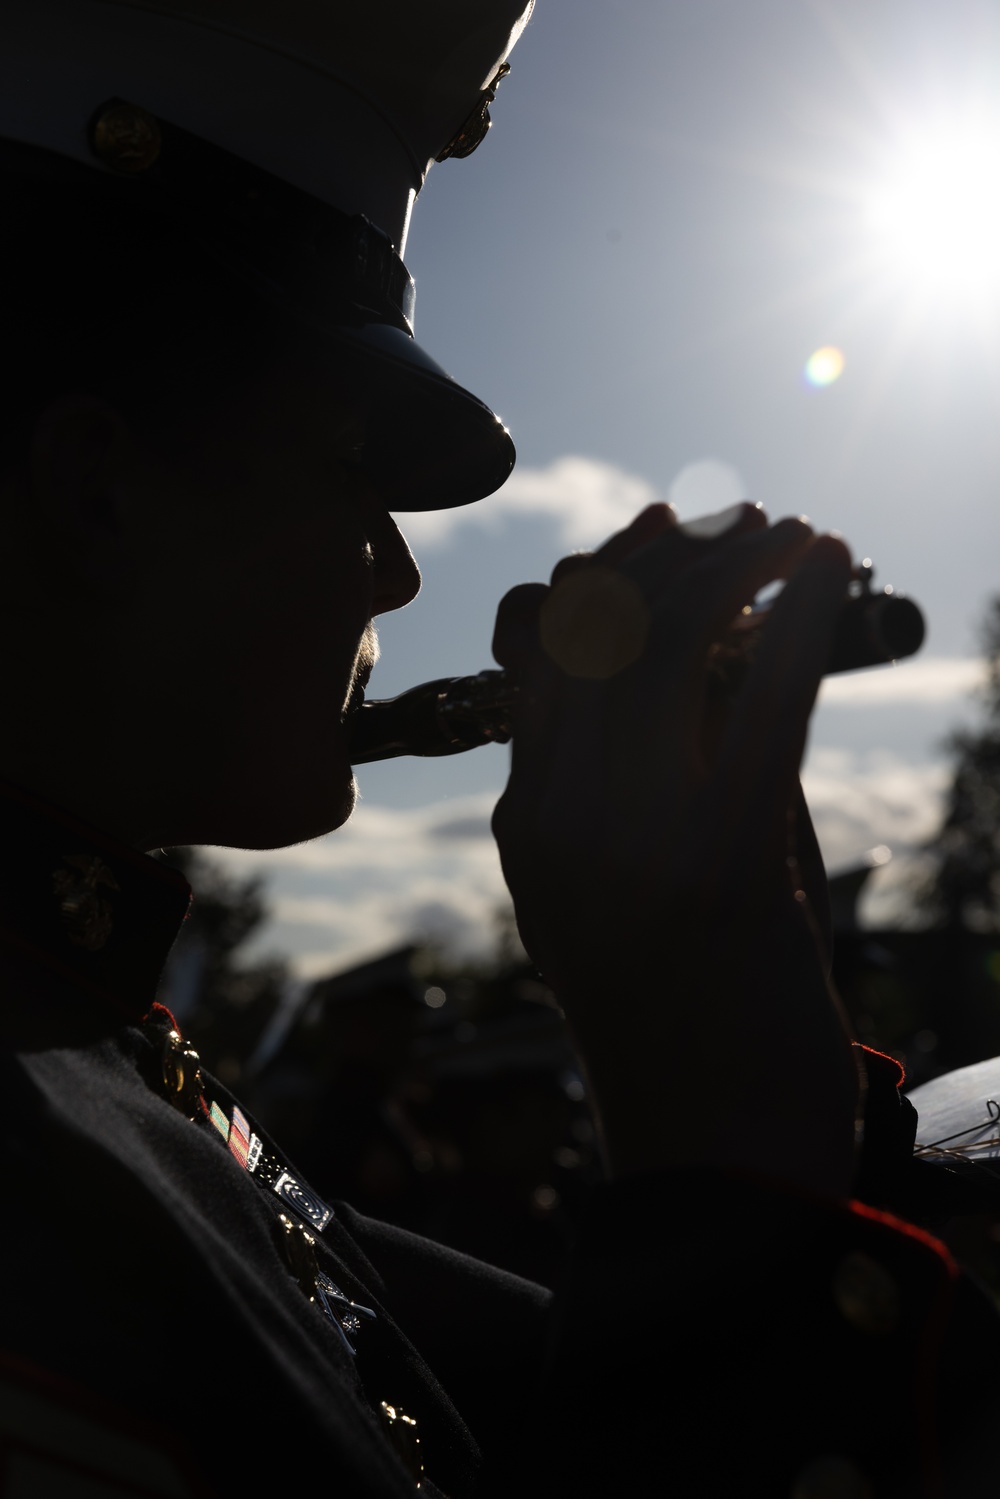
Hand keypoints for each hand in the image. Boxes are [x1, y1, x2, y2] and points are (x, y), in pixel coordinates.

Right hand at [491, 503, 859, 1194]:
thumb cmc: (689, 1017)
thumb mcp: (635, 891)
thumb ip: (658, 776)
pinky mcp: (723, 868)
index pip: (539, 653)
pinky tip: (833, 570)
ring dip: (738, 564)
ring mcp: (632, 844)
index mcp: (527, 825)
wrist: (718, 1155)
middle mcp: (559, 822)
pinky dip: (803, 619)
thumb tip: (720, 654)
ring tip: (797, 534)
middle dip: (674, 547)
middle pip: (595, 632)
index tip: (664, 522)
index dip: (604, 569)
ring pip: (665, 648)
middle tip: (746, 517)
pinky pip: (761, 704)